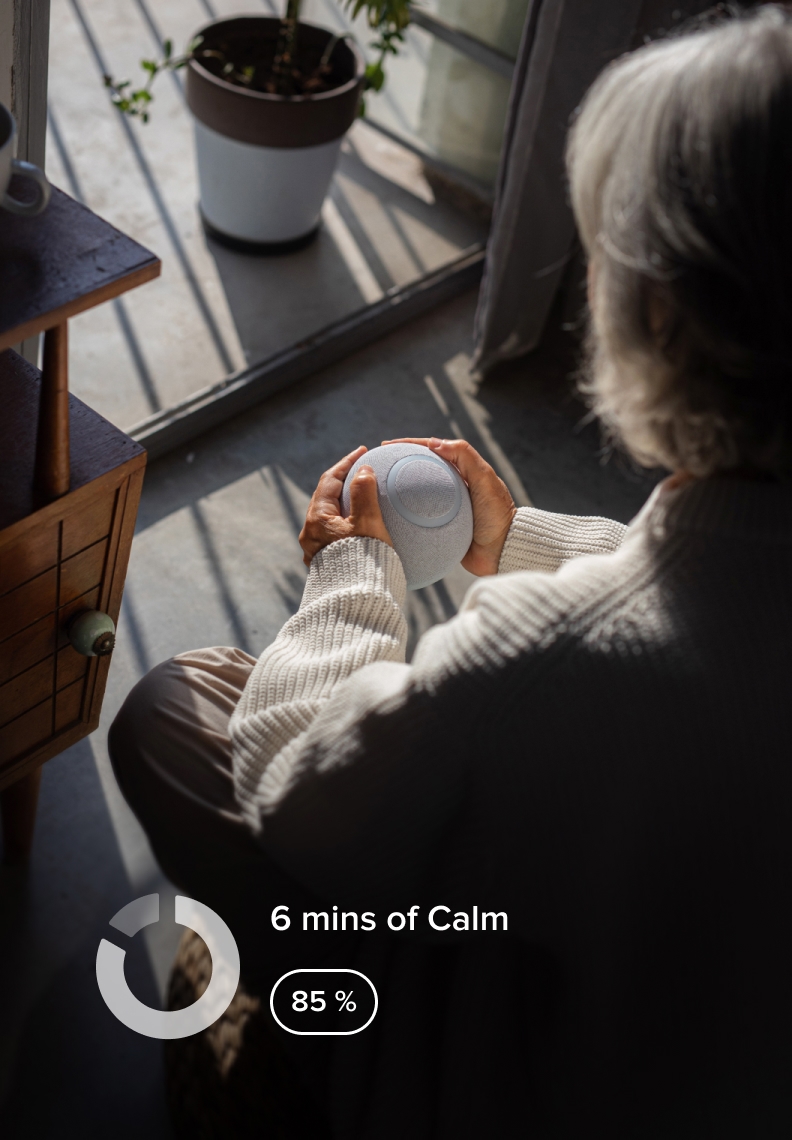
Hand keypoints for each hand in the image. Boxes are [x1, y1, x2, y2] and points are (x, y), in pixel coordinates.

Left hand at [300, 445, 392, 565]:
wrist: (357, 601)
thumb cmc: (363, 561)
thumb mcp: (367, 523)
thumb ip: (364, 493)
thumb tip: (363, 470)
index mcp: (317, 519)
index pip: (329, 480)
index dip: (346, 463)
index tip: (362, 451)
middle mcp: (311, 534)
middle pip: (326, 497)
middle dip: (344, 482)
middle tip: (363, 471)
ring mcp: (316, 550)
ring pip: (329, 517)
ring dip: (345, 503)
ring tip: (365, 496)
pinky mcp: (326, 563)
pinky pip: (334, 533)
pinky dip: (347, 521)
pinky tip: (362, 524)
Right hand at [382, 437, 515, 575]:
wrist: (502, 552)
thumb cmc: (497, 515)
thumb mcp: (485, 479)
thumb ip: (464, 456)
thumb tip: (434, 442)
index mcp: (462, 472)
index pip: (431, 451)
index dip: (408, 445)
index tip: (386, 446)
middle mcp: (451, 488)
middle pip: (420, 470)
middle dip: (398, 465)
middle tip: (376, 465)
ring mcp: (444, 509)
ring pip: (415, 495)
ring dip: (397, 490)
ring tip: (376, 488)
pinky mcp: (440, 528)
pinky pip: (417, 519)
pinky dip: (403, 516)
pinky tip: (388, 516)